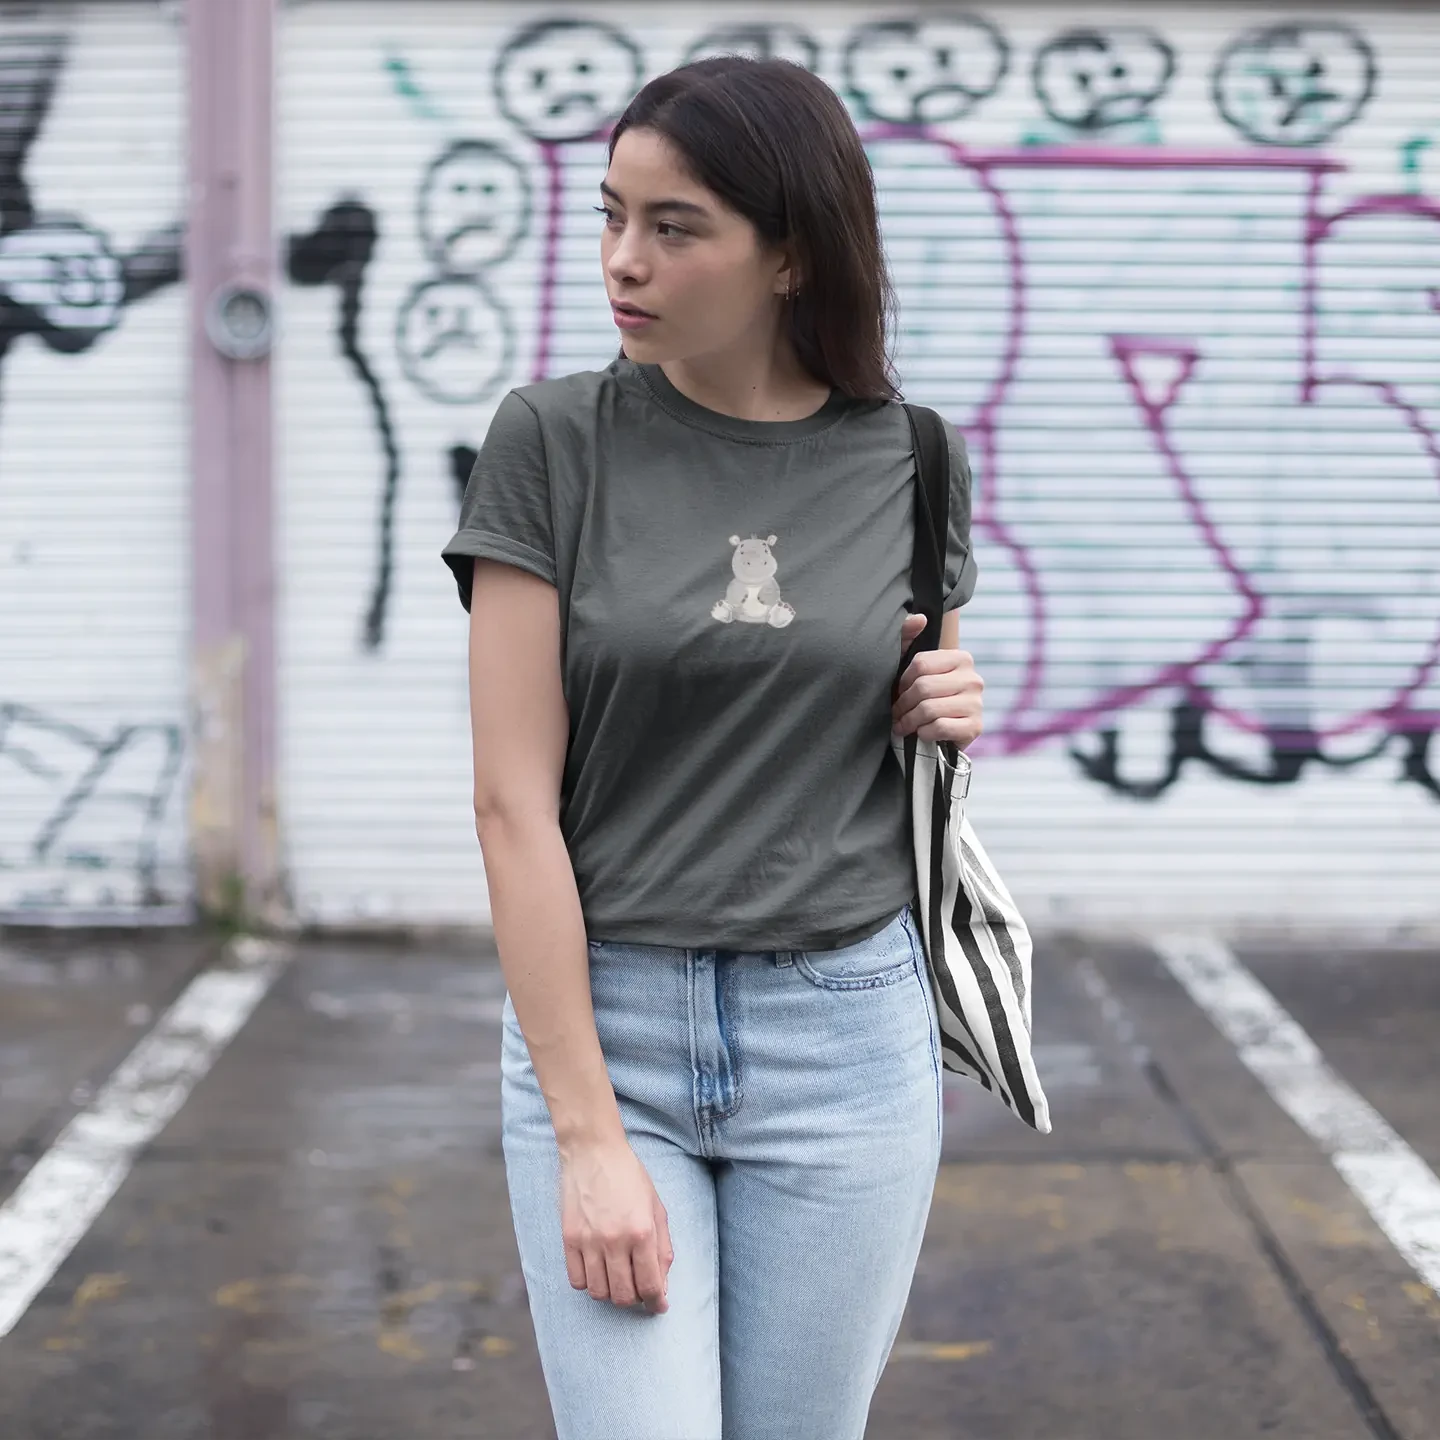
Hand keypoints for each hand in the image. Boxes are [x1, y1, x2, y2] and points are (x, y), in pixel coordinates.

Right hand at [559, 1136, 672, 1313]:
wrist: (593, 1150)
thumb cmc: (629, 1176)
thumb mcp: (656, 1207)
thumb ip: (662, 1248)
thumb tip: (663, 1286)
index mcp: (642, 1231)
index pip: (650, 1285)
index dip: (657, 1302)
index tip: (658, 1306)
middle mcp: (615, 1240)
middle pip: (624, 1295)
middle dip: (635, 1300)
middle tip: (638, 1289)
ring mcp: (589, 1241)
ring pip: (599, 1292)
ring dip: (612, 1293)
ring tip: (618, 1279)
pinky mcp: (569, 1239)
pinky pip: (577, 1280)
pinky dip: (588, 1283)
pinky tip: (597, 1271)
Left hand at [892, 613, 983, 747]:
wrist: (943, 733)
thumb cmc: (924, 697)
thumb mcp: (913, 668)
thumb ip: (908, 637)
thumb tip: (919, 618)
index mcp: (961, 658)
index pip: (920, 664)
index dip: (903, 681)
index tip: (899, 691)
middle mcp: (973, 678)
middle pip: (923, 688)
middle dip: (903, 705)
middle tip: (896, 713)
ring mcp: (977, 703)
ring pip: (929, 709)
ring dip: (910, 721)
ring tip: (904, 725)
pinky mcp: (976, 727)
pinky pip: (939, 727)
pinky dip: (924, 733)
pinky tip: (922, 733)